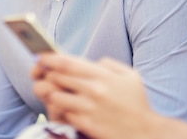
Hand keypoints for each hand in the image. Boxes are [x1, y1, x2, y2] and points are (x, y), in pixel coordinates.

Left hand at [32, 53, 158, 138]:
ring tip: (55, 92)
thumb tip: (95, 62)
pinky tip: (67, 108)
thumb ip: (111, 64)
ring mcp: (88, 108)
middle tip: (44, 74)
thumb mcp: (131, 76)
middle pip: (58, 77)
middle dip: (48, 74)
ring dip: (52, 92)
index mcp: (103, 75)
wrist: (144, 132)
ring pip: (56, 96)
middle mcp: (94, 90)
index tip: (41, 57)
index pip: (68, 63)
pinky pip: (64, 113)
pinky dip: (61, 110)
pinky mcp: (86, 124)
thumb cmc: (137, 103)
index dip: (50, 58)